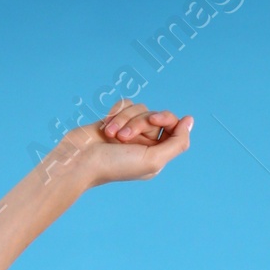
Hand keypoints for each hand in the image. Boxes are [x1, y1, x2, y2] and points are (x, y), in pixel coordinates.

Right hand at [64, 102, 193, 184]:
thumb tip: (190, 120)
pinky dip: (116, 113)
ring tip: (110, 136)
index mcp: (157, 156)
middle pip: (155, 116)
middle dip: (139, 122)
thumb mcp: (153, 160)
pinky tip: (105, 127)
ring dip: (123, 120)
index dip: (166, 119)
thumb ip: (177, 143)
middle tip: (124, 138)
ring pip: (139, 108)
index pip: (174, 127)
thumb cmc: (115, 165)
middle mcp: (145, 144)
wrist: (80, 160)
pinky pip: (125, 104)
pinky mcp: (115, 121)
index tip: (154, 120)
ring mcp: (129, 132)